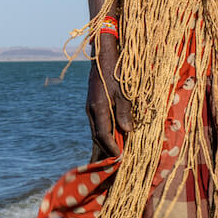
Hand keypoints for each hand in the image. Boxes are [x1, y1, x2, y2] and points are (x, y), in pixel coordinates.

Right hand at [85, 33, 130, 160]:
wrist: (102, 54)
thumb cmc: (116, 71)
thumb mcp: (124, 91)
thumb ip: (125, 112)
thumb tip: (126, 131)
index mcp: (99, 108)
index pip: (103, 136)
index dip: (111, 149)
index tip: (119, 159)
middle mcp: (91, 110)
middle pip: (97, 137)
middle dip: (106, 150)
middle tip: (116, 162)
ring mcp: (90, 107)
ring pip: (96, 131)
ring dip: (104, 143)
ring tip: (114, 153)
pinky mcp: (92, 104)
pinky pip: (97, 123)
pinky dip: (103, 133)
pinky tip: (111, 137)